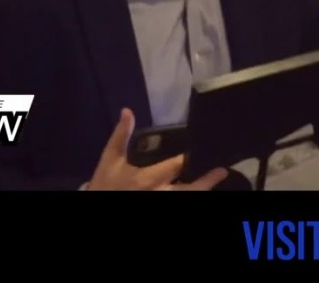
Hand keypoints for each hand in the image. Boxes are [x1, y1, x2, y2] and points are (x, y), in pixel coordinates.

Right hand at [84, 109, 226, 190]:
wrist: (97, 204)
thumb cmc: (105, 184)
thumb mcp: (110, 159)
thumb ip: (121, 136)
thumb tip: (127, 111)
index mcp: (146, 180)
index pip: (174, 166)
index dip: (187, 159)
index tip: (198, 151)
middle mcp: (158, 194)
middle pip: (188, 189)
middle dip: (206, 181)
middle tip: (222, 171)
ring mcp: (161, 203)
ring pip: (188, 197)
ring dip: (203, 189)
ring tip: (216, 179)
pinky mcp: (162, 207)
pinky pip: (181, 201)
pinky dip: (191, 194)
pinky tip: (199, 189)